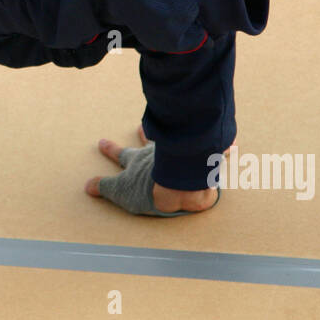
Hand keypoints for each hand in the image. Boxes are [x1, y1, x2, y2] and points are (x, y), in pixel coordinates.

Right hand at [85, 125, 220, 215]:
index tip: (101, 141)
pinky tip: (233, 143)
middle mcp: (159, 155)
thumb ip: (104, 187)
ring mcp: (178, 156)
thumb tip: (86, 186)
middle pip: (150, 143)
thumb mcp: (120, 191)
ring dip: (180, 135)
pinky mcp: (198, 162)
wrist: (178, 186)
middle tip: (139, 128)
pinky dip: (222, 148)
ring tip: (185, 130)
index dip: (111, 150)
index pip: (122, 155)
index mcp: (140, 163)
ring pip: (178, 142)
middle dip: (144, 136)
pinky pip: (212, 152)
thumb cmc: (148, 189)